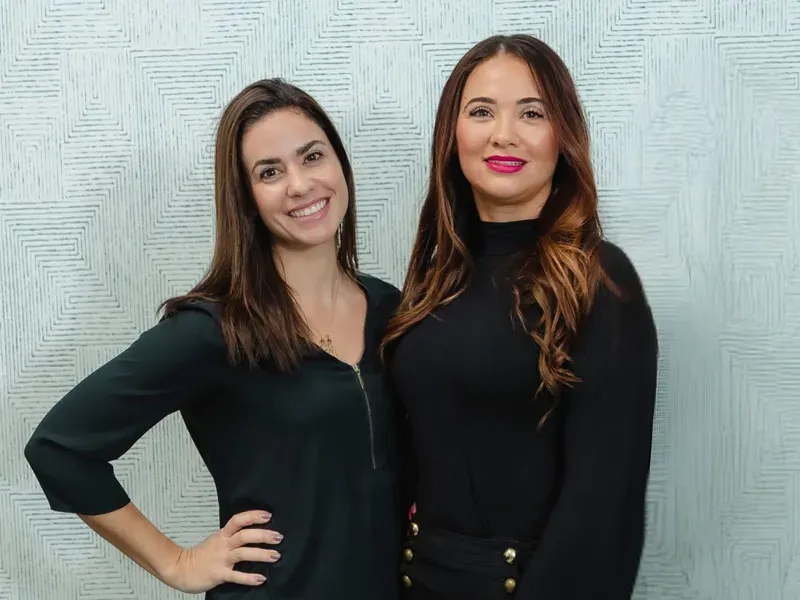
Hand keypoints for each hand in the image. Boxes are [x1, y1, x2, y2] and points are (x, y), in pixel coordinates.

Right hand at [165, 510, 281, 592]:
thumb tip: (253, 533)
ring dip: (262, 554)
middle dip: (263, 535)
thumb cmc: (200, 555)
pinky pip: (236, 576)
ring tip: (276, 556)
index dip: (253, 516)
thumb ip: (232, 536)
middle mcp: (223, 545)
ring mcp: (221, 559)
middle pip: (244, 535)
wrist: (179, 569)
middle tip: (279, 537)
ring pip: (244, 553)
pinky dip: (249, 578)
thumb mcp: (216, 540)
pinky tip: (261, 579)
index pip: (238, 520)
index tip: (268, 515)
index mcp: (222, 534)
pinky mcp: (219, 574)